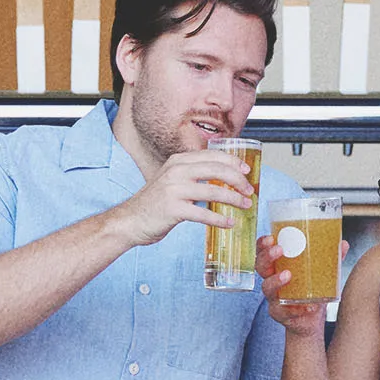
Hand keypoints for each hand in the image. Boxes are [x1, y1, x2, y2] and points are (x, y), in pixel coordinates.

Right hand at [109, 149, 253, 246]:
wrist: (130, 220)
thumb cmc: (155, 203)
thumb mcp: (172, 180)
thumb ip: (193, 175)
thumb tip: (223, 178)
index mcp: (178, 161)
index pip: (212, 156)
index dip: (233, 162)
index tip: (246, 171)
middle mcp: (176, 171)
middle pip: (217, 170)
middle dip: (238, 180)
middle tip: (249, 191)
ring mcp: (173, 189)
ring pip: (213, 191)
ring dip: (234, 199)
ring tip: (245, 206)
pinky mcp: (172, 209)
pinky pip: (203, 214)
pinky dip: (219, 219)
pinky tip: (229, 223)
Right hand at [257, 234, 346, 336]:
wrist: (310, 321)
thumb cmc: (312, 292)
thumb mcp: (321, 274)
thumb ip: (331, 259)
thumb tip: (343, 244)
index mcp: (278, 267)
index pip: (264, 252)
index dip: (262, 245)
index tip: (270, 238)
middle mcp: (272, 281)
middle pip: (261, 267)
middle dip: (267, 257)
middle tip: (279, 250)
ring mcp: (273, 298)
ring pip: (267, 288)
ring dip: (276, 281)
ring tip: (288, 275)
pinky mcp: (280, 314)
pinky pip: (282, 311)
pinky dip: (295, 308)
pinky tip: (307, 307)